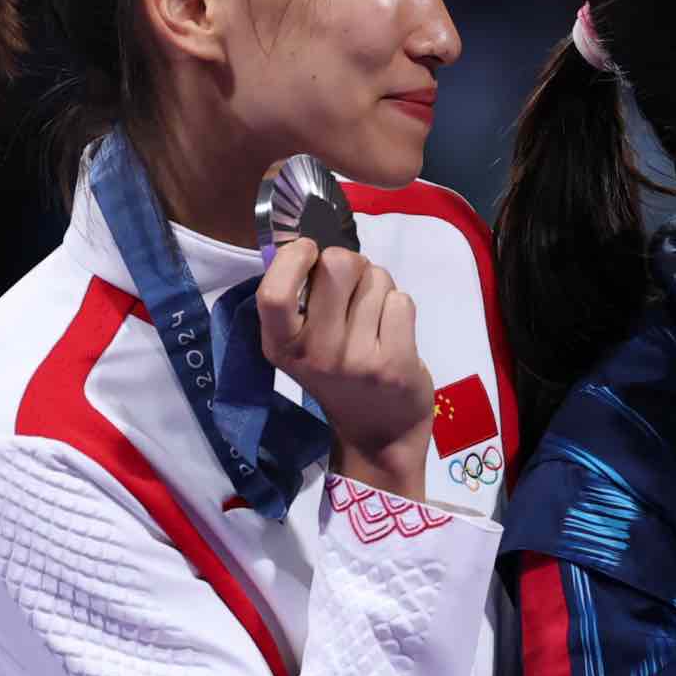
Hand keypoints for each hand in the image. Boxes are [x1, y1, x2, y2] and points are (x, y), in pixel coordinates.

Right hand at [256, 239, 433, 499]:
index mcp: (281, 345)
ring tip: (374, 318)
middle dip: (351, 262)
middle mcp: (315, 353)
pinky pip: (402, 301)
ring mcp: (356, 360)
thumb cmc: (340, 373)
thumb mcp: (303, 345)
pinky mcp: (394, 365)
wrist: (380, 433)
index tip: (309, 251)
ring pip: (377, 279)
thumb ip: (301, 299)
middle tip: (354, 283)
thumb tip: (310, 242)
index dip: (295, 257)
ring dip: (380, 287)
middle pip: (337, 266)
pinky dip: (400, 306)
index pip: (274, 292)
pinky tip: (393, 332)